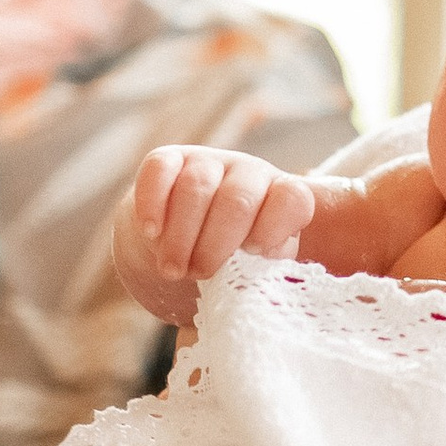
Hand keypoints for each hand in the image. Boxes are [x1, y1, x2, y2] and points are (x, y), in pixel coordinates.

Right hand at [113, 145, 317, 326]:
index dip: (274, 228)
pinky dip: (154, 203)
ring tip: (172, 269)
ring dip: (181, 235)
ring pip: (196, 186)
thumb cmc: (227, 267)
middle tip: (199, 274)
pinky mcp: (169, 160)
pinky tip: (152, 233)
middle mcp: (250, 174)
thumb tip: (263, 285)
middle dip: (216, 244)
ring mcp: (209, 163)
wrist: (179, 252)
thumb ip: (264, 274)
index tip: (252, 254)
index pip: (293, 200)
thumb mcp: (252, 273)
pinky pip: (160, 169)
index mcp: (280, 200)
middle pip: (238, 198)